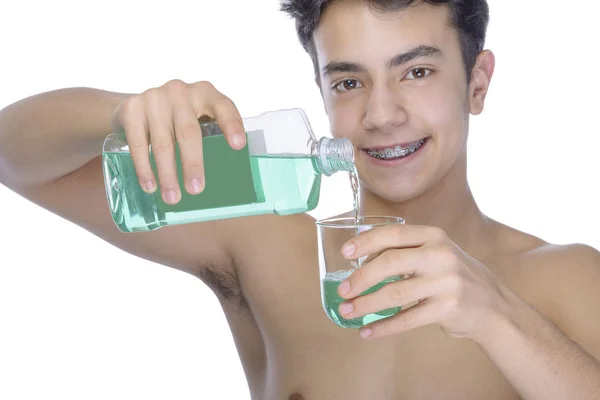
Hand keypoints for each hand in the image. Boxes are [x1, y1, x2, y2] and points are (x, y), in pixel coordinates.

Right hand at [111, 79, 245, 204]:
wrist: (133, 107)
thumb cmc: (175, 120)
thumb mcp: (196, 120)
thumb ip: (210, 138)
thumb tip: (224, 183)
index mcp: (205, 93)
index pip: (223, 106)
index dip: (231, 124)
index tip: (238, 145)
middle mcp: (180, 91)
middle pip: (189, 132)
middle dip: (192, 163)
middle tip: (195, 190)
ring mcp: (154, 97)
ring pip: (163, 142)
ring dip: (167, 174)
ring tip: (172, 197)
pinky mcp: (132, 108)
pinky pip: (138, 143)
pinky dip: (144, 168)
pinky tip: (150, 185)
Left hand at [337, 224, 509, 340]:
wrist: (494, 307)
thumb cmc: (454, 277)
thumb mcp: (436, 254)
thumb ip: (406, 253)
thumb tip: (361, 264)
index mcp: (434, 236)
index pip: (393, 235)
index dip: (365, 242)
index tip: (344, 253)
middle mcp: (441, 255)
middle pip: (390, 263)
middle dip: (360, 278)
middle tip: (342, 290)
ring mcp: (446, 282)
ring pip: (395, 294)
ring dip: (366, 305)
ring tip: (347, 311)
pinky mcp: (447, 309)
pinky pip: (407, 319)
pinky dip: (383, 327)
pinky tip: (367, 331)